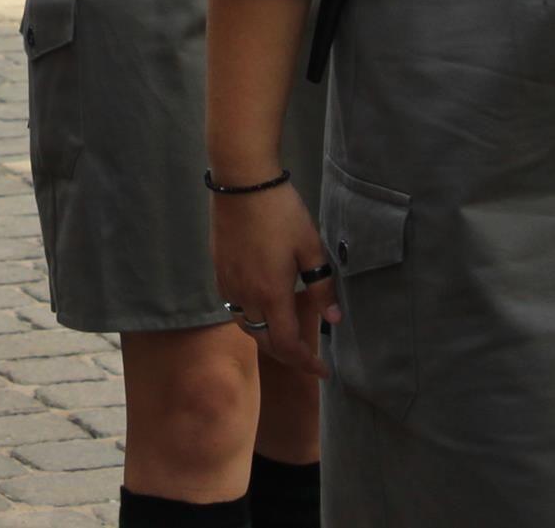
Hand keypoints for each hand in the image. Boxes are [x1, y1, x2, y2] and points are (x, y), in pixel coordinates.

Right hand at [212, 183, 335, 377]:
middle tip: (309, 357)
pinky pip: (234, 308)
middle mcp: (247, 296)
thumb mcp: (310, 247)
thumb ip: (322, 287)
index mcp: (272, 294)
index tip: (323, 370)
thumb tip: (334, 319)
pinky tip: (263, 309)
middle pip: (266, 342)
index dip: (306, 363)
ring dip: (268, 339)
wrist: (242, 183)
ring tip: (288, 336)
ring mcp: (229, 285)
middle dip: (288, 355)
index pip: (288, 345)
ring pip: (247, 327)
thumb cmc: (281, 212)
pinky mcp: (219, 272)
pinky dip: (251, 320)